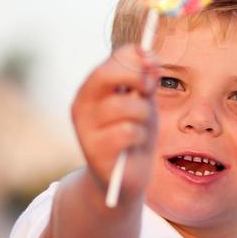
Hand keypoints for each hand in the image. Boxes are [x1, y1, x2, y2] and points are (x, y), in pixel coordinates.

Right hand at [70, 44, 158, 203]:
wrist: (124, 179)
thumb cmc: (134, 136)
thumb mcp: (143, 104)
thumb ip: (146, 81)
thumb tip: (150, 57)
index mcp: (91, 90)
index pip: (112, 60)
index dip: (137, 57)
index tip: (155, 65)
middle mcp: (81, 106)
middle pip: (106, 74)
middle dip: (135, 77)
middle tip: (149, 90)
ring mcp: (84, 129)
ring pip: (124, 105)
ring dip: (143, 114)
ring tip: (141, 127)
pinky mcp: (94, 151)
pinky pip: (127, 131)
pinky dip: (139, 136)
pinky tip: (134, 145)